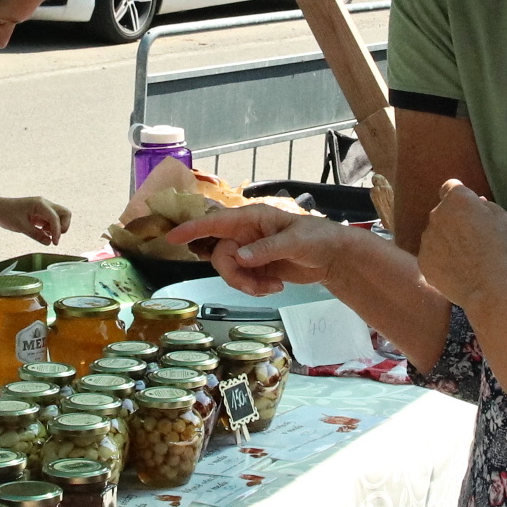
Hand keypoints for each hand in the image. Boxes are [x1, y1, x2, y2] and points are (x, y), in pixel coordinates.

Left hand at [0, 193, 70, 245]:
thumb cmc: (6, 214)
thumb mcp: (21, 227)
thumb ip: (36, 235)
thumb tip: (49, 242)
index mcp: (40, 204)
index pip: (55, 218)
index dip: (57, 231)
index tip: (54, 243)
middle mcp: (44, 204)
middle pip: (65, 213)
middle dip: (63, 227)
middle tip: (54, 237)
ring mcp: (43, 209)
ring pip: (60, 217)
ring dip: (56, 228)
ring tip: (44, 234)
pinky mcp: (40, 214)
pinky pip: (52, 221)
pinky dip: (51, 228)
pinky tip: (42, 233)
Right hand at [169, 204, 351, 294]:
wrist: (333, 258)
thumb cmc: (319, 238)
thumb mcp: (297, 241)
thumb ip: (267, 249)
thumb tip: (240, 257)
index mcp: (252, 218)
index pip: (216, 222)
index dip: (193, 229)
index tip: (172, 237)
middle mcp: (246, 233)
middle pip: (220, 255)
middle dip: (234, 275)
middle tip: (256, 286)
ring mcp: (250, 251)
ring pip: (229, 271)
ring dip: (247, 284)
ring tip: (273, 287)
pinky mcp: (255, 268)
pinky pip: (242, 280)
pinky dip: (255, 288)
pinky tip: (276, 287)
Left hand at [417, 180, 506, 312]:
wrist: (491, 290)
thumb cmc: (504, 251)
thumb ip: (489, 207)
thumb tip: (478, 203)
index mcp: (457, 200)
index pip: (451, 187)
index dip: (461, 197)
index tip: (470, 209)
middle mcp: (436, 215)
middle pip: (443, 212)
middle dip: (454, 220)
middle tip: (473, 238)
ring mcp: (427, 240)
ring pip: (435, 235)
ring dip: (446, 240)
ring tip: (465, 259)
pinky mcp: (423, 262)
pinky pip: (431, 256)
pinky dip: (441, 261)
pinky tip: (457, 272)